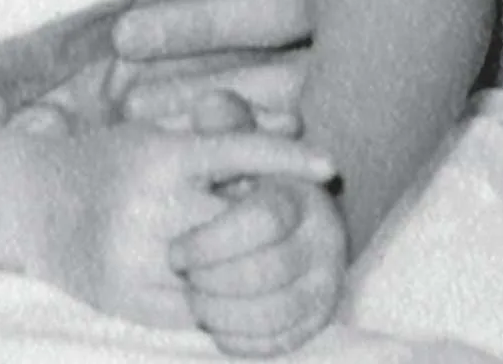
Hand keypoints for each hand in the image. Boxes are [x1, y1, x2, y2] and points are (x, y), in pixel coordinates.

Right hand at [33, 125, 335, 332]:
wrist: (30, 204)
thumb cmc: (106, 159)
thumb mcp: (155, 133)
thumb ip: (217, 131)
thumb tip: (293, 120)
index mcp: (158, 153)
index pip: (237, 150)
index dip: (288, 156)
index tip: (331, 165)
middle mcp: (150, 204)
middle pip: (243, 223)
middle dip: (279, 226)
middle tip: (310, 226)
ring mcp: (139, 258)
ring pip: (226, 277)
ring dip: (260, 272)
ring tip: (282, 264)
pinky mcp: (131, 302)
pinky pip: (200, 314)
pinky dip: (228, 305)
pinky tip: (243, 293)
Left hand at [175, 176, 347, 357]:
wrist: (291, 215)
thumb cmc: (243, 184)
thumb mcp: (229, 161)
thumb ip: (213, 169)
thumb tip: (189, 199)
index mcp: (299, 192)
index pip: (263, 220)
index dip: (211, 243)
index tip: (177, 253)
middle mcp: (324, 238)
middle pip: (263, 273)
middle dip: (211, 280)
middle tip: (184, 275)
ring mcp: (325, 282)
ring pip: (271, 314)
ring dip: (220, 313)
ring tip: (195, 299)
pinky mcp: (318, 317)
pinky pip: (276, 341)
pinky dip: (237, 338)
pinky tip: (213, 323)